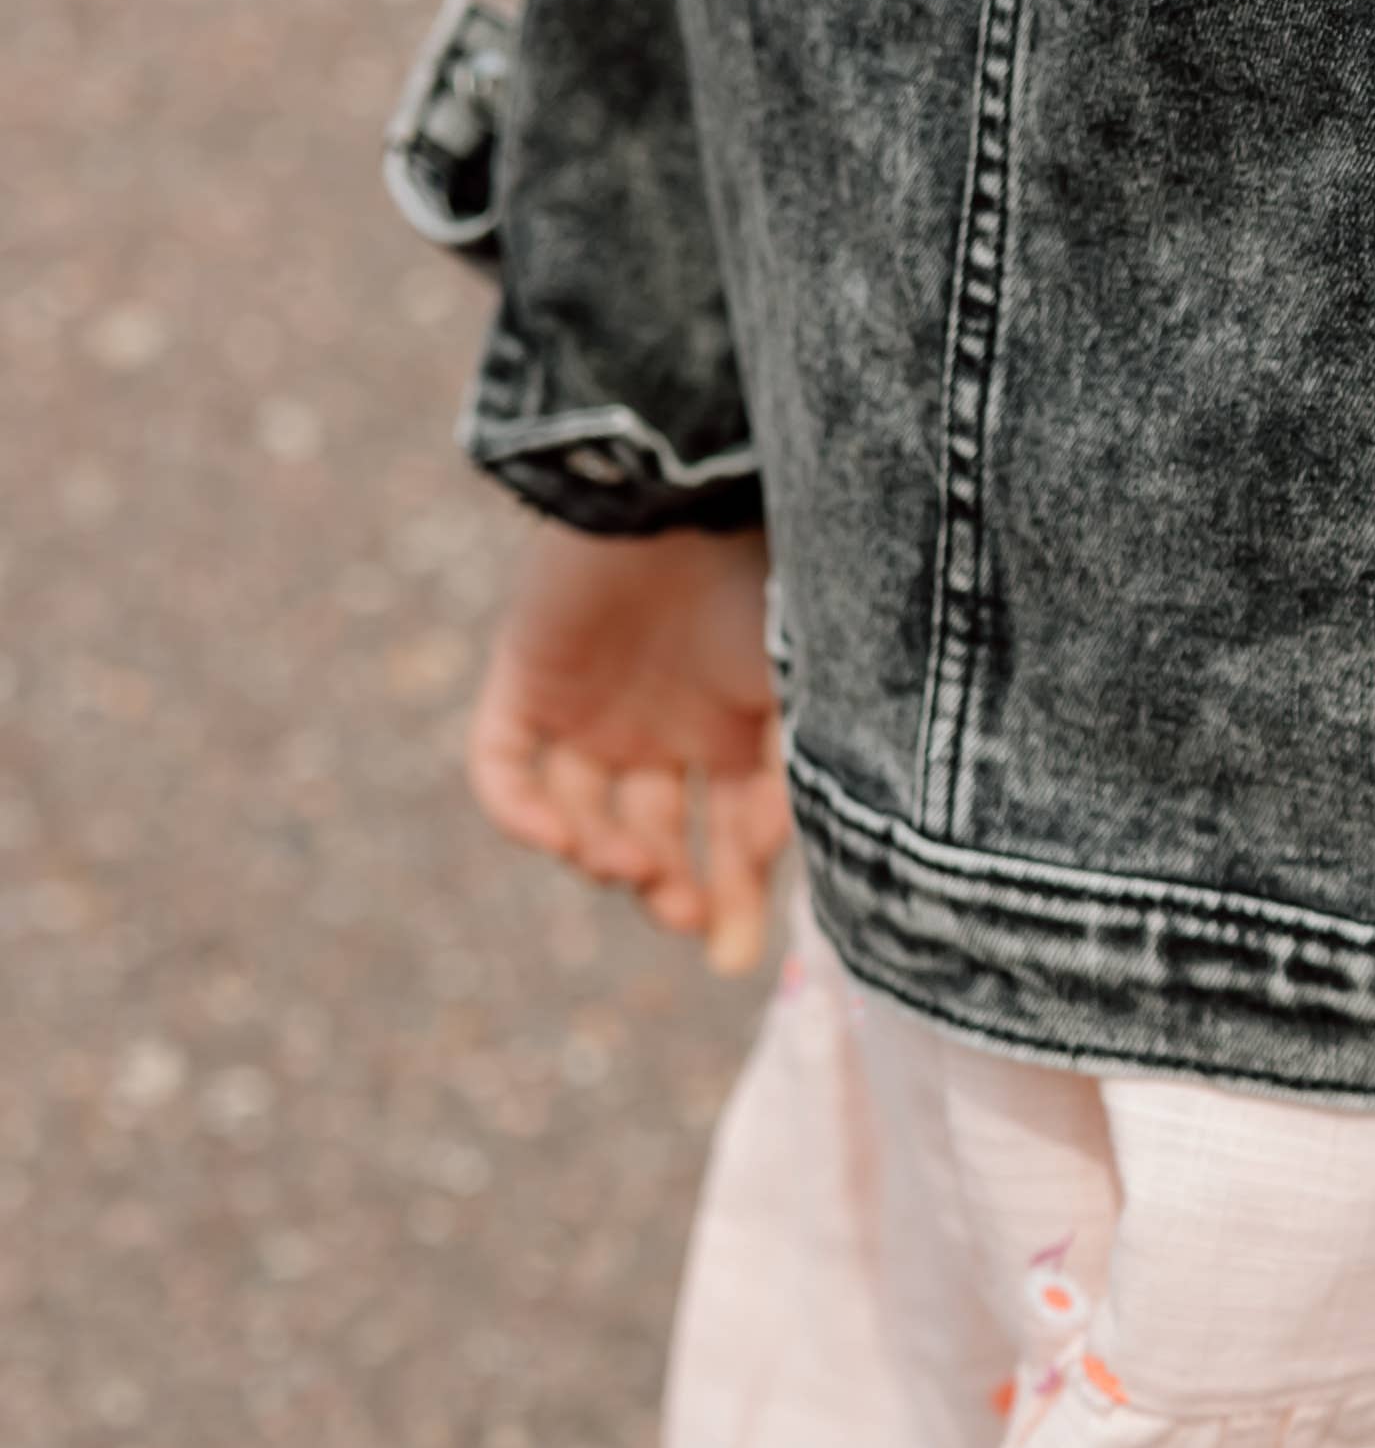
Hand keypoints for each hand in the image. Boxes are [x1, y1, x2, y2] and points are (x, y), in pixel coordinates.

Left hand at [466, 523, 789, 970]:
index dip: (734, 904)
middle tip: (678, 912)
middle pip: (657, 839)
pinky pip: (503, 764)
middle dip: (671, 889)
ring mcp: (591, 706)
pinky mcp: (526, 678)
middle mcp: (663, 728)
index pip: (734, 840)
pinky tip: (554, 834)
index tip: (730, 961)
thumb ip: (790, 781)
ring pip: (583, 814)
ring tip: (626, 862)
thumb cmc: (765, 580)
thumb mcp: (799, 696)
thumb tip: (768, 867)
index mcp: (738, 733)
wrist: (685, 486)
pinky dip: (519, 809)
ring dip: (603, 855)